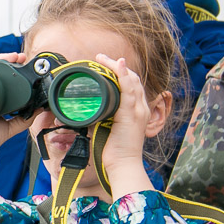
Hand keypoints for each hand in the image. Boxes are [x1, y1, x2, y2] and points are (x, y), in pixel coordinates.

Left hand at [94, 54, 154, 196]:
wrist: (122, 165)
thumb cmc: (113, 150)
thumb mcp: (105, 128)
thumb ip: (98, 116)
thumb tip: (83, 109)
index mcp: (135, 111)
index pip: (131, 85)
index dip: (120, 72)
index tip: (105, 64)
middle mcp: (139, 108)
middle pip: (132, 79)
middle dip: (116, 65)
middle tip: (100, 57)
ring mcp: (137, 111)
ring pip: (131, 81)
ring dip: (116, 66)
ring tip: (102, 58)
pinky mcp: (131, 115)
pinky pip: (129, 91)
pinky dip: (124, 76)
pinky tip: (118, 65)